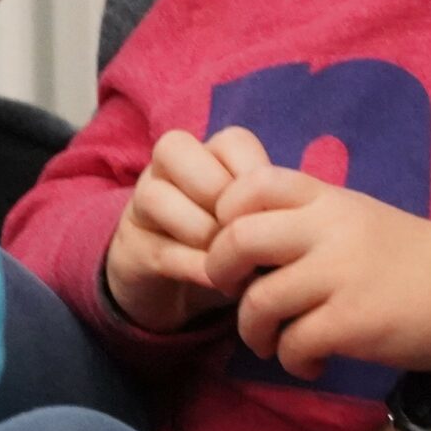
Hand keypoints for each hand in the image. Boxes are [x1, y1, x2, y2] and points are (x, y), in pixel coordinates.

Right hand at [106, 128, 270, 332]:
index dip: (253, 176)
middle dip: (220, 197)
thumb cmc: (227, 246)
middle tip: (245, 235)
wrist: (178, 289)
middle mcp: (165, 170)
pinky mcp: (132, 251)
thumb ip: (269, 210)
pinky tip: (222, 284)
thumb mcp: (252, 224)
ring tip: (234, 265)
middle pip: (178, 150)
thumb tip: (298, 220)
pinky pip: (162, 250)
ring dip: (205, 235)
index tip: (270, 214)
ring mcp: (142, 207)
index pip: (231, 140)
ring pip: (159, 197)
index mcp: (205, 154)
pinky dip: (198, 268)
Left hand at [203, 168, 430, 375]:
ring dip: (253, 331)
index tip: (238, 246)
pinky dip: (292, 361)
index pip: (252, 182)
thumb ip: (306, 219)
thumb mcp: (357, 217)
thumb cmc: (414, 258)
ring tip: (273, 343)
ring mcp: (340, 275)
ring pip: (258, 301)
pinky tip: (310, 363)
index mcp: (328, 197)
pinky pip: (292, 344)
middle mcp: (329, 229)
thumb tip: (244, 240)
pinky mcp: (353, 323)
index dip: (226, 215)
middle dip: (221, 273)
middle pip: (237, 238)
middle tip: (237, 293)